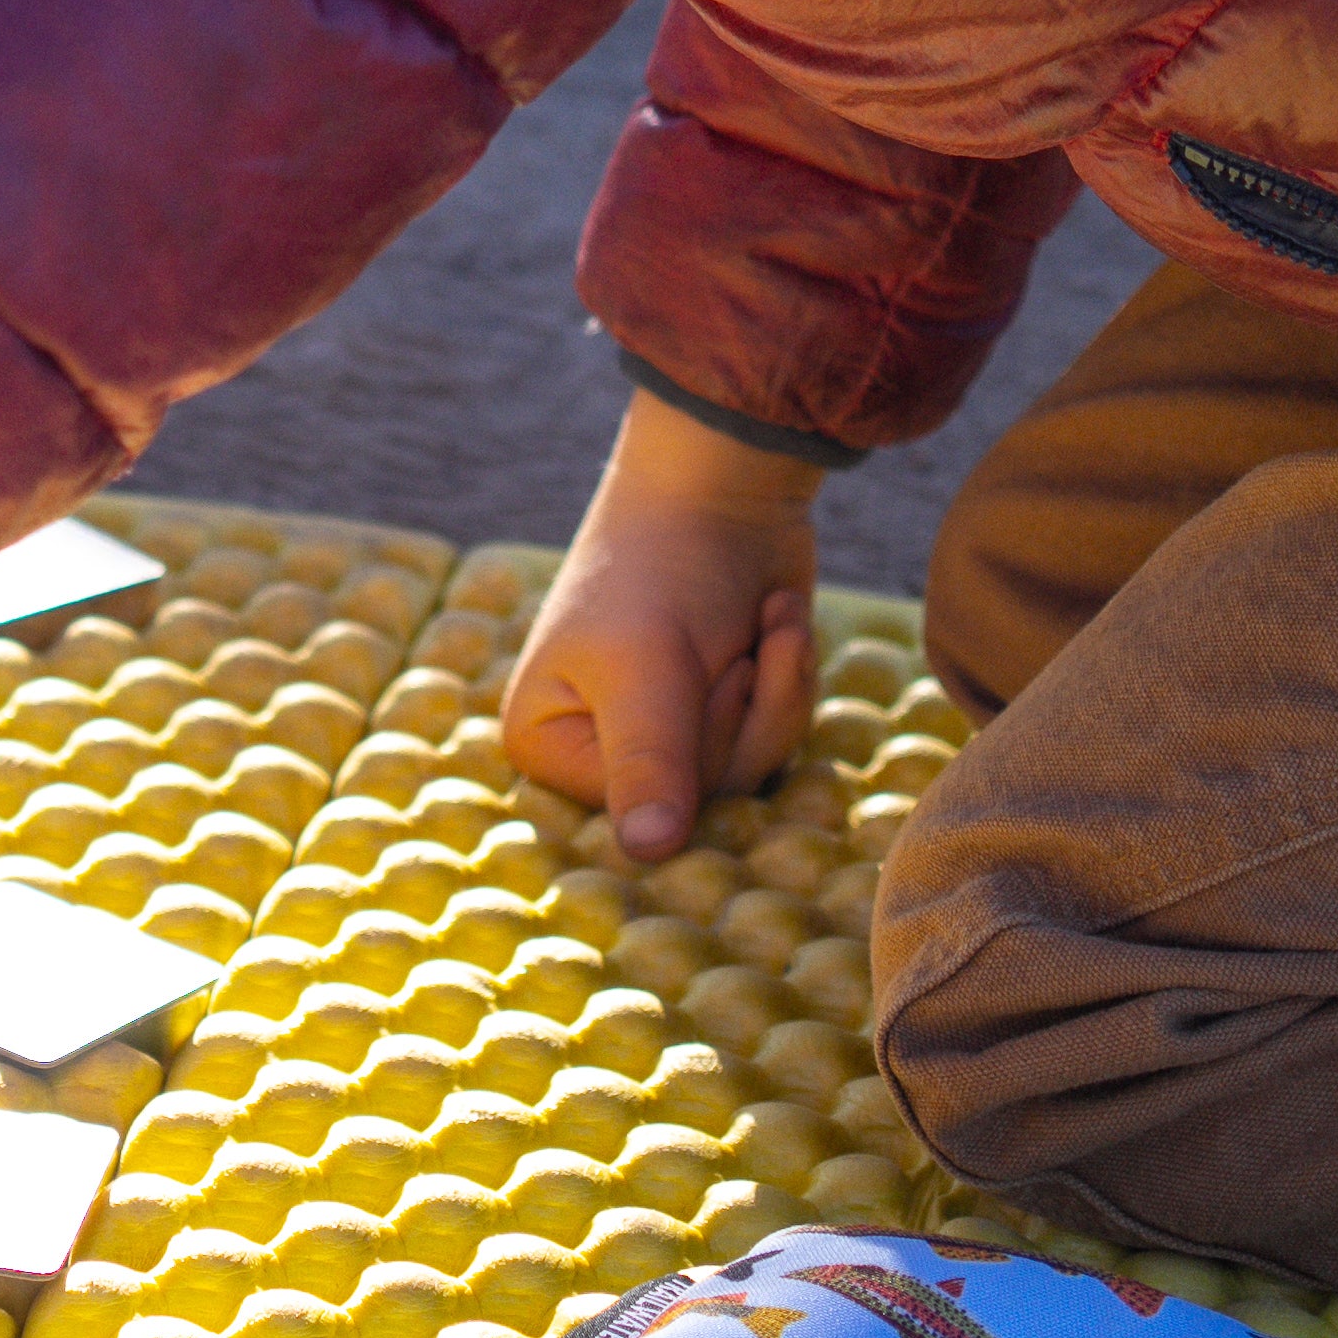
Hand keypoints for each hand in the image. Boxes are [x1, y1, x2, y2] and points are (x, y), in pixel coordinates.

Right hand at [501, 391, 825, 861]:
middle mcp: (600, 747)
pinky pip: (779, 738)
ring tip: (761, 623)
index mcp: (546, 742)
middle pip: (703, 797)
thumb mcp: (649, 668)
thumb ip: (649, 764)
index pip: (641, 810)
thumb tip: (647, 857)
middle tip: (732, 645)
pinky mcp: (725, 706)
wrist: (726, 481)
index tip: (694, 673)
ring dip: (778, 689)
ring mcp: (669, 729)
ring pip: (752, 770)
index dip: (693, 747)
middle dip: (744, 713)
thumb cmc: (663, 566)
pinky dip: (792, 678)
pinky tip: (774, 622)